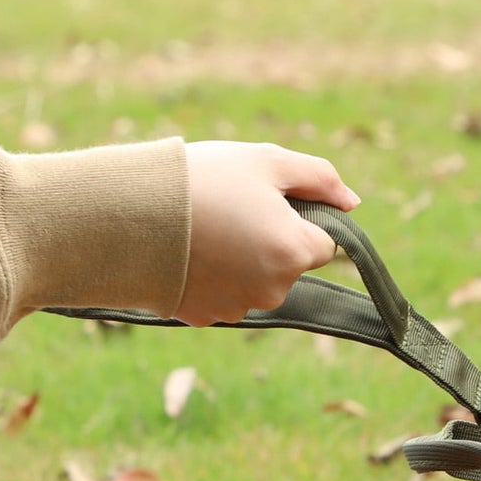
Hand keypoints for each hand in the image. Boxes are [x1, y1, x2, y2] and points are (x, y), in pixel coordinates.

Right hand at [176, 141, 359, 325]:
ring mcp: (240, 309)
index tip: (264, 201)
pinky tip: (188, 253)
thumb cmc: (202, 179)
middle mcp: (274, 290)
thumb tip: (352, 203)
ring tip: (204, 229)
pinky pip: (224, 296)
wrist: (128, 214)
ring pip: (257, 282)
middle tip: (229, 210)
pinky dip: (213, 278)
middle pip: (289, 264)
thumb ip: (320, 179)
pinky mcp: (208, 318)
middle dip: (270, 241)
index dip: (297, 218)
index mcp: (295, 251)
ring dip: (242, 261)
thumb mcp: (267, 161)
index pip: (323, 242)